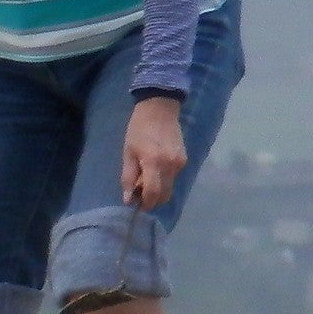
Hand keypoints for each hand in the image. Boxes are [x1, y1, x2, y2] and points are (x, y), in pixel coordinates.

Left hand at [119, 95, 185, 210]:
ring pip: (170, 187)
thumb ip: (128, 177)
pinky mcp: (184, 160)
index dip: (145, 203)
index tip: (137, 205)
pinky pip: (173, 177)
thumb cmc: (139, 129)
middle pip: (164, 195)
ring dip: (158, 189)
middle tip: (139, 191)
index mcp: (154, 163)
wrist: (160, 108)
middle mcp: (171, 166)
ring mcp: (180, 163)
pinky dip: (164, 179)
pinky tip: (155, 168)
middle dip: (152, 199)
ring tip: (146, 177)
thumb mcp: (128, 152)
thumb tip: (128, 200)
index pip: (153, 194)